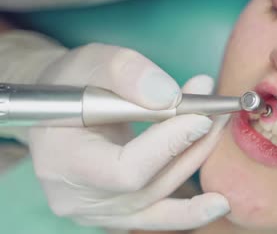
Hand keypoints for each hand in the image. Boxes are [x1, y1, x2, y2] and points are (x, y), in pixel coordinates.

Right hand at [29, 43, 228, 229]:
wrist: (56, 108)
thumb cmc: (71, 82)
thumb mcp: (92, 61)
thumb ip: (127, 73)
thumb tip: (170, 97)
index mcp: (61, 159)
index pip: (125, 170)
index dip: (169, 146)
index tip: (200, 117)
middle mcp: (76, 197)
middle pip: (150, 184)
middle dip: (192, 144)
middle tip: (218, 110)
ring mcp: (97, 212)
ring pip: (162, 195)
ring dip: (197, 158)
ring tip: (219, 124)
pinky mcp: (117, 214)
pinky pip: (159, 215)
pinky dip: (190, 208)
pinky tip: (218, 201)